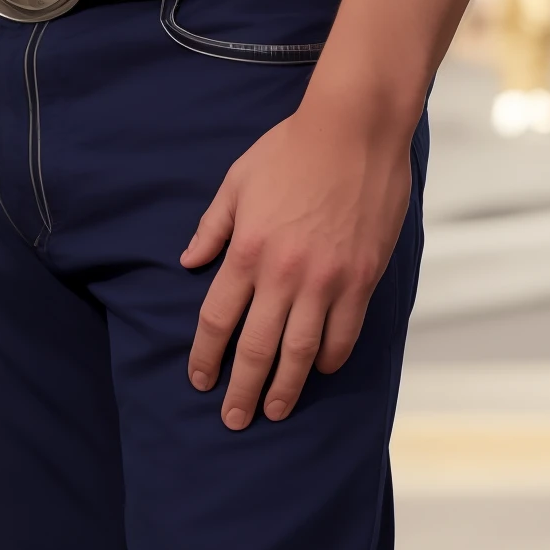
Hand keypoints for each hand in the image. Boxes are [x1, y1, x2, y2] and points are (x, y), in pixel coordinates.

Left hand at [180, 102, 411, 429]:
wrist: (352, 131)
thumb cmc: (292, 149)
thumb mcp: (238, 179)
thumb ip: (213, 226)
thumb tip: (188, 261)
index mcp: (247, 248)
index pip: (217, 317)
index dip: (206, 355)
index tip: (200, 380)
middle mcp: (283, 273)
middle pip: (256, 348)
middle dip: (243, 390)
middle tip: (235, 419)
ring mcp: (325, 280)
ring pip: (300, 352)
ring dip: (286, 388)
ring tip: (276, 410)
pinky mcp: (361, 279)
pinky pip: (344, 334)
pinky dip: (330, 358)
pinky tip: (319, 369)